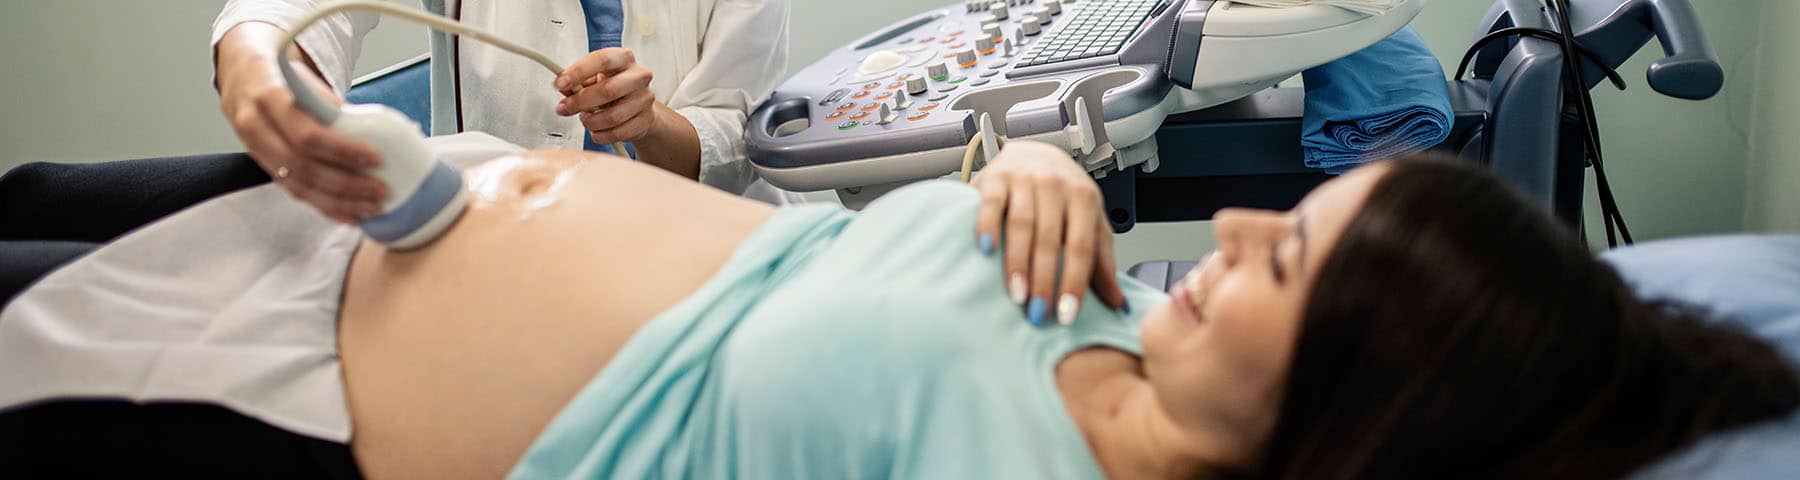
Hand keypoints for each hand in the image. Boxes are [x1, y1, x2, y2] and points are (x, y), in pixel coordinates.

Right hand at [215, 22, 385, 223]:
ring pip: (298, 185)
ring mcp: (255, 151)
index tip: (375, 158)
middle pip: (302, 166)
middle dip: (346, 183)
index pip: (307, 134)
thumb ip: (334, 108)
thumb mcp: (306, 81)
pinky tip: (350, 213)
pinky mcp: (263, 167)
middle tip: (380, 189)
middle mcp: (256, 126)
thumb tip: (380, 134)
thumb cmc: (285, 79)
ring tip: (371, 207)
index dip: (342, 151)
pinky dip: (325, 205)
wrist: (246, 78)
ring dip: (339, 202)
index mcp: (270, 97)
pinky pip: (295, 192)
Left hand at [554, 48, 658, 144]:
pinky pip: (619, 133)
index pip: (601, 60)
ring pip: (613, 117)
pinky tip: (596, 131)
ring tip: (585, 119)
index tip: (560, 83)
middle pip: (608, 90)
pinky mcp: (647, 119)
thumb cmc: (613, 86)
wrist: (637, 104)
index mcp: (623, 58)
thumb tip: (563, 87)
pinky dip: (602, 135)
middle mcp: (638, 76)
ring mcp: (645, 98)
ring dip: (591, 122)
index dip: (578, 72)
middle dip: (581, 102)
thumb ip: (577, 82)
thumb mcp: (593, 78)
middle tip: (565, 107)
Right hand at [972, 142, 1127, 326]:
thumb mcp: (1090, 222)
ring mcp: (1025, 179)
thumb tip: (1118, 305)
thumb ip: (1102, 263)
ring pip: (1022, 225)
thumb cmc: (1064, 195)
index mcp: (1085, 198)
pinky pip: (991, 204)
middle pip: (1051, 240)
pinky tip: (986, 251)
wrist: (1034, 152)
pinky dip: (988, 227)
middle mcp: (1056, 186)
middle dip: (1045, 280)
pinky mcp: (996, 177)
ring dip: (1018, 263)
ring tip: (1016, 295)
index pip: (1081, 247)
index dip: (1074, 283)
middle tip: (1038, 314)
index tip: (1066, 316)